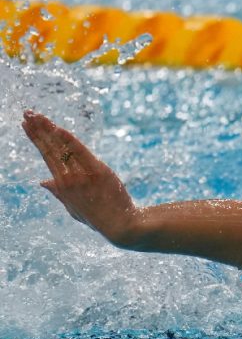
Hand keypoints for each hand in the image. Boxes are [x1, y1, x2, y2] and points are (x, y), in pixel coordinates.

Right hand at [22, 110, 138, 244]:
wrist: (119, 225)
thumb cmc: (98, 217)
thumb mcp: (73, 208)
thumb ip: (59, 193)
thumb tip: (43, 181)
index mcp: (62, 185)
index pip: (47, 156)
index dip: (37, 140)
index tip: (27, 126)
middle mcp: (68, 178)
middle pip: (50, 149)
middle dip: (38, 130)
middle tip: (26, 113)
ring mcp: (82, 175)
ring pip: (61, 148)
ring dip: (48, 129)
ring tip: (36, 115)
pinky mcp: (97, 171)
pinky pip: (80, 152)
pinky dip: (69, 140)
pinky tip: (58, 128)